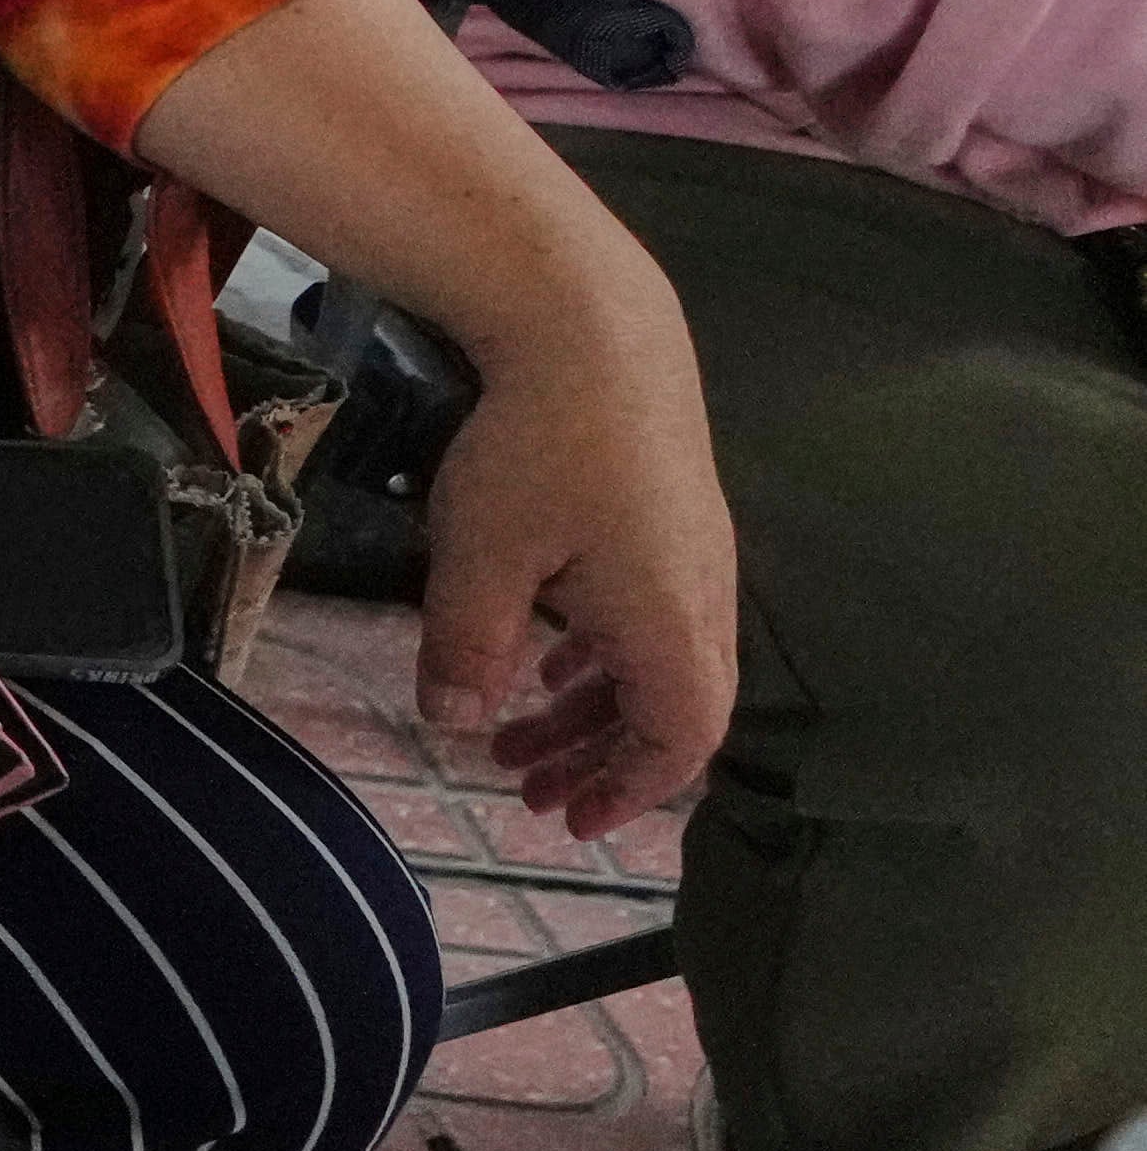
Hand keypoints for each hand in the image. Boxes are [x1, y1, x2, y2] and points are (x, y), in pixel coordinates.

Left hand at [408, 281, 736, 836]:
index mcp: (668, 621)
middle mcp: (698, 597)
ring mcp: (689, 555)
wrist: (595, 331)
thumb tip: (451, 720)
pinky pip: (644, 614)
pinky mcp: (668, 519)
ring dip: (586, 709)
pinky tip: (544, 661)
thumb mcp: (480, 560)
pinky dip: (598, 654)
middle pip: (669, 708)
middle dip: (599, 760)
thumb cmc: (539, 450)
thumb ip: (465, 649)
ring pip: (650, 660)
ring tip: (512, 740)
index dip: (628, 790)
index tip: (568, 819)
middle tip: (527, 795)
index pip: (678, 738)